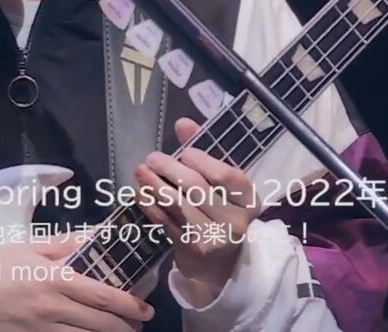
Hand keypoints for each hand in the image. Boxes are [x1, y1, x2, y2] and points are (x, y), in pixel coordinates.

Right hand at [0, 234, 154, 330]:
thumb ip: (65, 244)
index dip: (129, 305)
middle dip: (127, 326)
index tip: (144, 307)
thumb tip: (94, 237)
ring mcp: (41, 329)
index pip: (102, 296)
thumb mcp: (29, 247)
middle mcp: (51, 307)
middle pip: (101, 324)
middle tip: (139, 324)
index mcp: (54, 279)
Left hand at [134, 117, 259, 301]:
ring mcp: (214, 238)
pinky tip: (139, 192)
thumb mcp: (220, 182)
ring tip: (140, 171)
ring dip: (155, 186)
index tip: (185, 153)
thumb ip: (203, 149)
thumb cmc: (220, 210)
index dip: (204, 162)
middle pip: (199, 189)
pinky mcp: (192, 249)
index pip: (227, 177)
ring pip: (179, 205)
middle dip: (171, 170)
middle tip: (152, 157)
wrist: (220, 262)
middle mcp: (236, 220)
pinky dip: (150, 205)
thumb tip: (183, 124)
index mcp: (248, 198)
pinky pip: (166, 222)